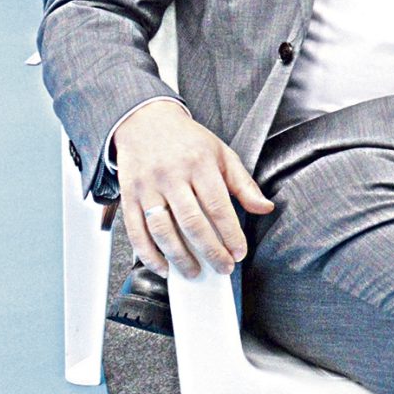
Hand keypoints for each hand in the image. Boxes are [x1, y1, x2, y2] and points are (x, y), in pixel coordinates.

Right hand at [113, 98, 272, 276]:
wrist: (145, 121)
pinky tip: (162, 266)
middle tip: (222, 268)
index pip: (218, 206)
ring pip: (162, 230)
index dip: (230, 233)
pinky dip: (148, 254)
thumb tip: (265, 208)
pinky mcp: (128, 196)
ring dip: (179, 257)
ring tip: (194, 272)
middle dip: (210, 250)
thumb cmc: (188, 141)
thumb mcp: (222, 154)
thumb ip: (243, 184)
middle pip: (192, 222)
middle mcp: (171, 176)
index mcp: (199, 164)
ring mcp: (147, 187)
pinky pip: (136, 231)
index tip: (239, 252)